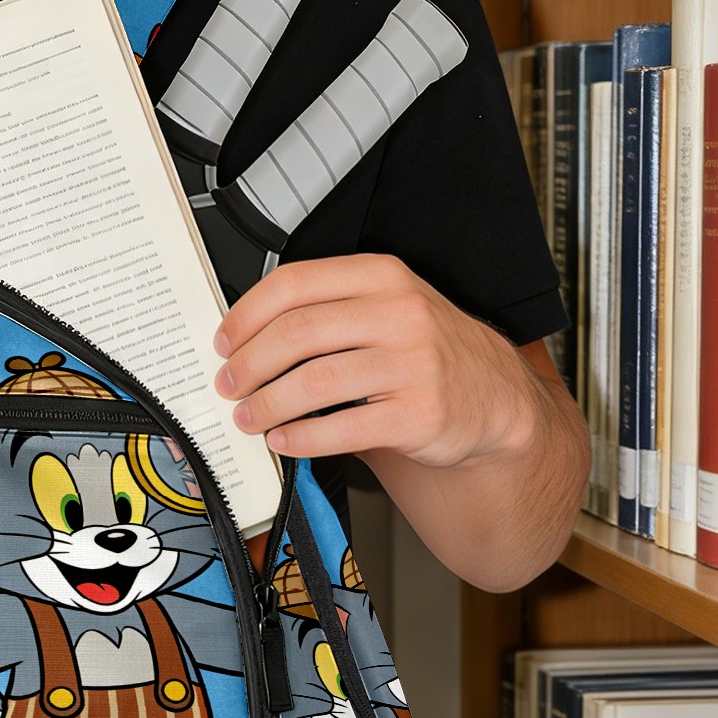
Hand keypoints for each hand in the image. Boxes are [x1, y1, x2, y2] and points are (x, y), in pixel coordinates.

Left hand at [213, 254, 536, 468]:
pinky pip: (342, 427)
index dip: (246, 315)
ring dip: (268, 404)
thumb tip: (244, 340)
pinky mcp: (419, 413)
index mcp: (381, 276)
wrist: (493, 396)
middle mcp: (399, 313)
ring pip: (314, 381)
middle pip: (297, 332)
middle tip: (229, 385)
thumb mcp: (384, 309)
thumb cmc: (426, 351)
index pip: (294, 284)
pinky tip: (284, 441)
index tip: (224, 342)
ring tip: (249, 417)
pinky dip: (302, 439)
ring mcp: (413, 363)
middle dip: (249, 364)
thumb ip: (326, 311)